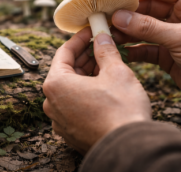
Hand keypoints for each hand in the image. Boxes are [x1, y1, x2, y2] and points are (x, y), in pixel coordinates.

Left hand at [43, 28, 150, 153]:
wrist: (128, 149)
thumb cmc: (121, 110)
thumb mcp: (116, 72)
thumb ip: (105, 51)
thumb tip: (101, 37)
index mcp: (56, 84)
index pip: (64, 52)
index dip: (79, 39)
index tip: (90, 31)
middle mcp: (51, 102)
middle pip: (66, 70)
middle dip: (85, 57)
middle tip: (101, 46)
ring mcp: (59, 119)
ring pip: (71, 88)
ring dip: (86, 74)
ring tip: (106, 65)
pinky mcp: (69, 131)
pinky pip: (74, 104)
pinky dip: (86, 92)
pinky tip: (103, 87)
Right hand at [111, 0, 180, 102]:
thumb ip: (148, 27)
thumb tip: (118, 17)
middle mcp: (180, 17)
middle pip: (146, 8)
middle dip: (126, 14)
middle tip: (105, 18)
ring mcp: (172, 36)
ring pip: (143, 29)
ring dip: (126, 32)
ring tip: (108, 36)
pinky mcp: (167, 55)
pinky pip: (145, 49)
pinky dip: (133, 50)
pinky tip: (120, 52)